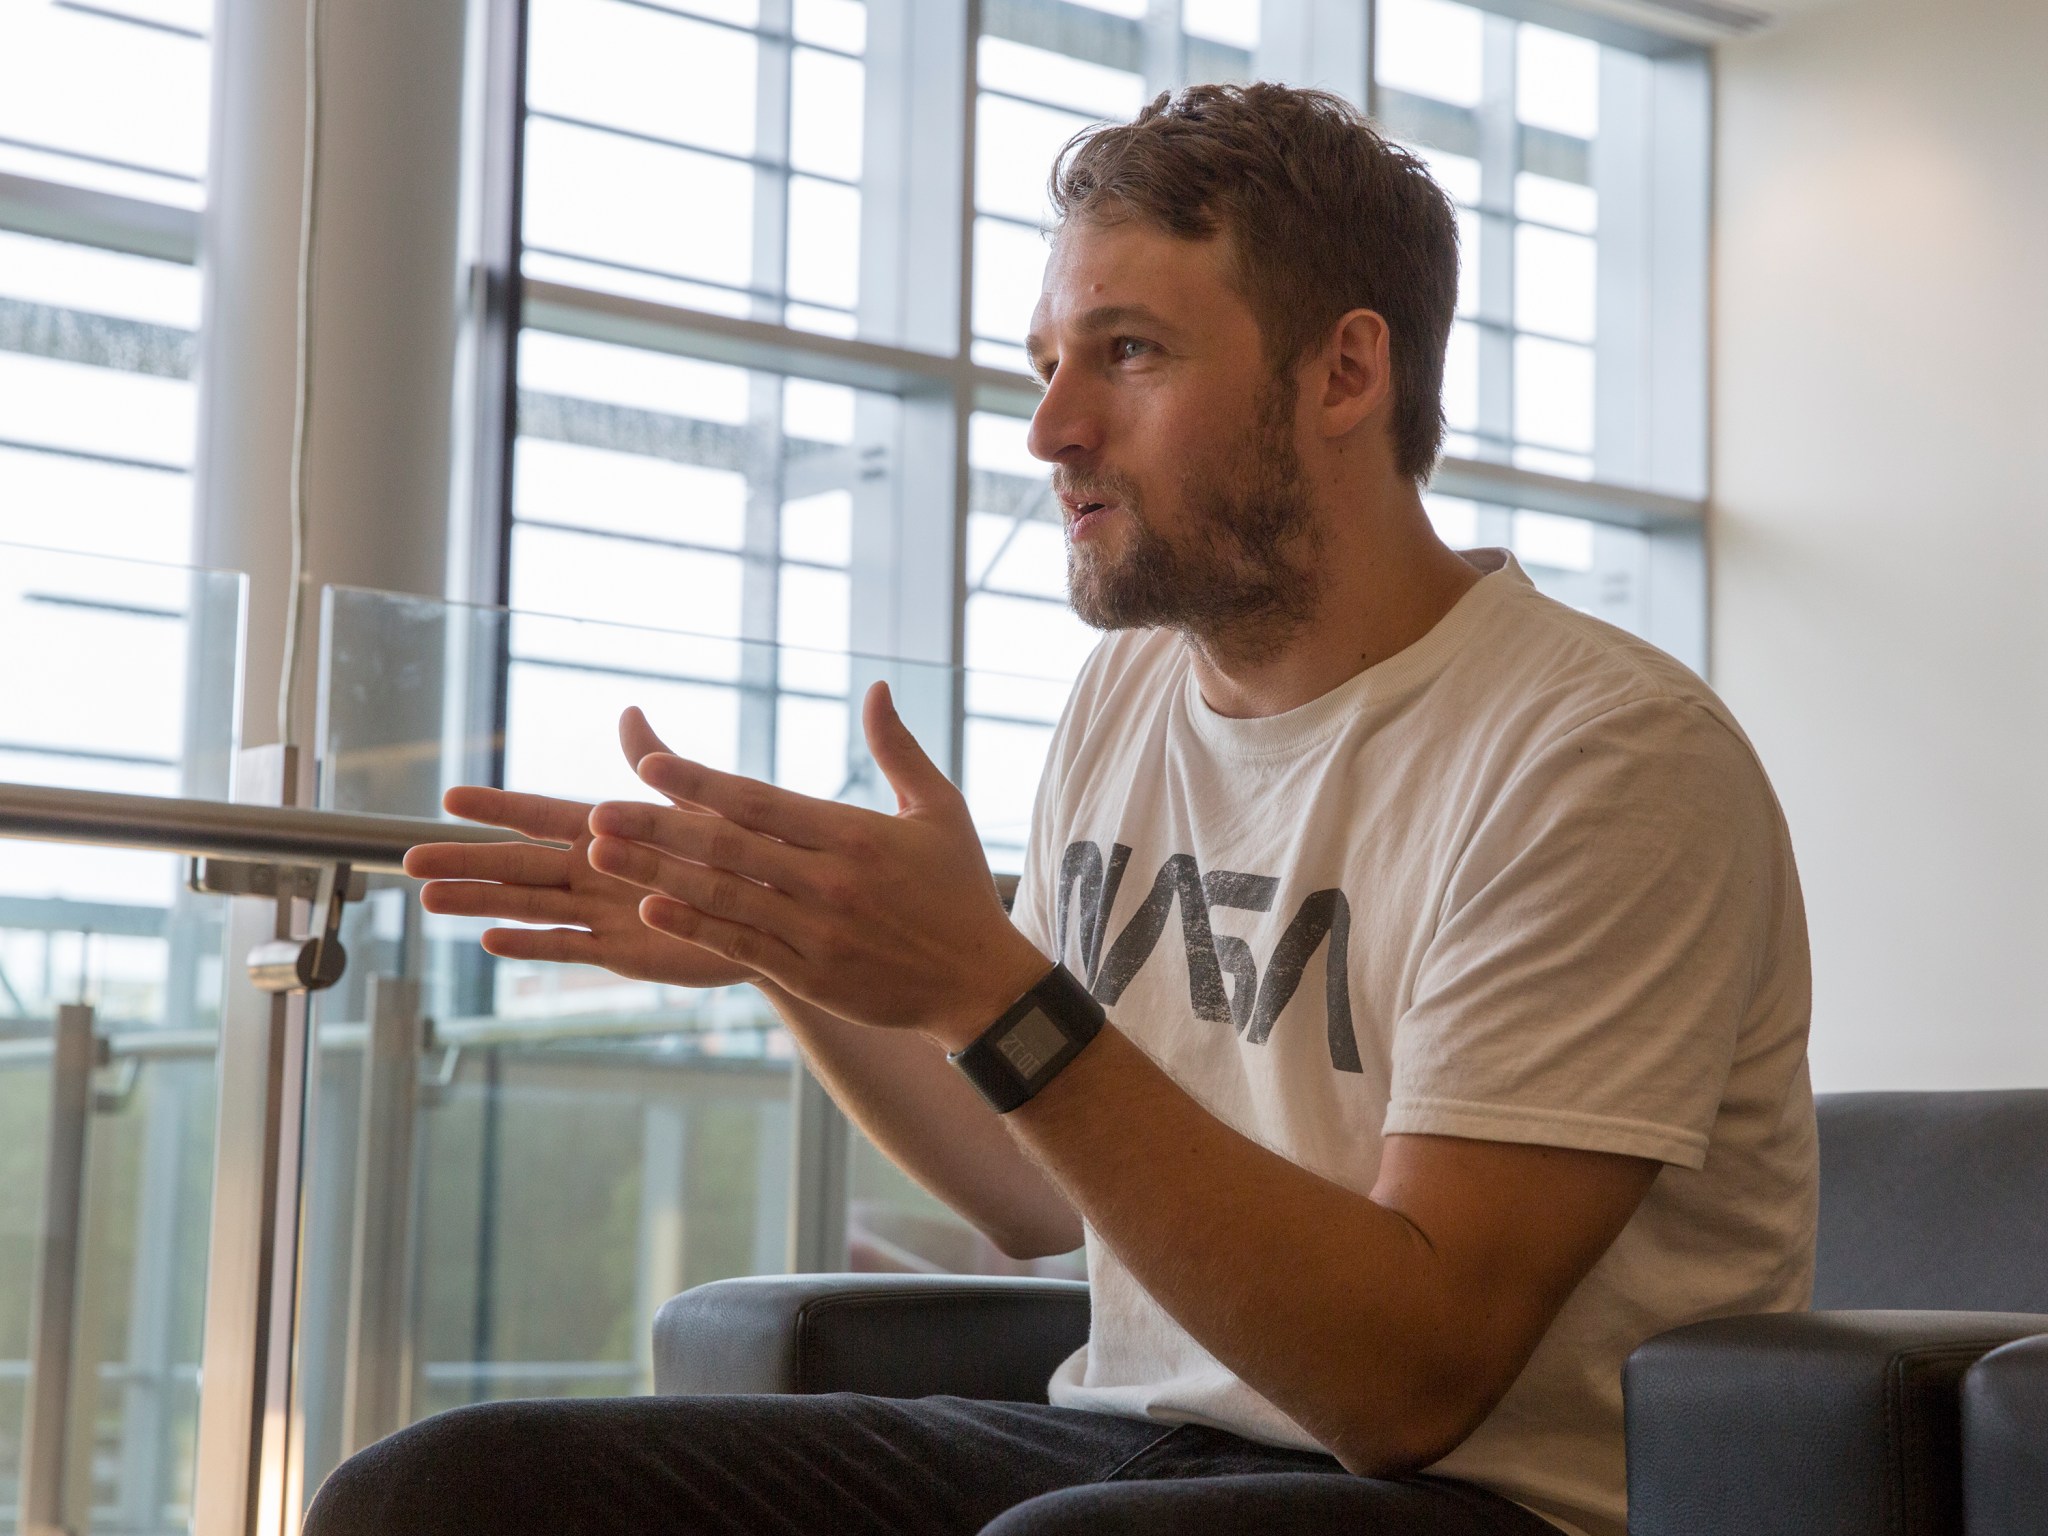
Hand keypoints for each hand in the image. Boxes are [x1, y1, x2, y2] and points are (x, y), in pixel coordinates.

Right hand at [401, 715, 759, 989]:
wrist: (775, 913)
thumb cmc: (738, 852)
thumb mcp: (697, 804)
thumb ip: (658, 764)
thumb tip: (629, 713)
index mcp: (609, 829)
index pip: (541, 814)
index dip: (497, 807)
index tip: (448, 798)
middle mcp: (595, 870)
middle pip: (518, 865)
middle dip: (464, 860)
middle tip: (407, 859)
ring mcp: (602, 913)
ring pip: (530, 906)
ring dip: (480, 902)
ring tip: (429, 899)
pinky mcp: (621, 953)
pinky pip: (568, 947)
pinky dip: (532, 945)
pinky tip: (489, 940)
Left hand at [586, 683, 1048, 1046]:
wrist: (981, 984)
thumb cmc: (958, 891)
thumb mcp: (939, 810)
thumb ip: (899, 749)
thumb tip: (876, 686)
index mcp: (855, 835)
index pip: (762, 802)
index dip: (702, 783)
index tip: (648, 764)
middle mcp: (829, 882)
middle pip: (729, 848)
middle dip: (658, 826)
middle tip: (596, 811)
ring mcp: (816, 932)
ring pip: (723, 897)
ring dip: (657, 873)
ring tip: (602, 855)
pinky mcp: (811, 975)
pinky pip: (741, 947)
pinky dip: (695, 927)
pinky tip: (651, 909)